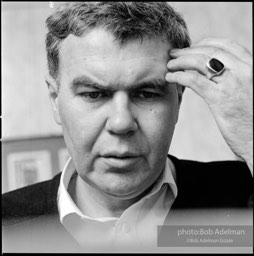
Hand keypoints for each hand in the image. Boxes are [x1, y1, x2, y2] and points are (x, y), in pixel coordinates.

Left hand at [166, 38, 252, 173]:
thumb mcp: (250, 90)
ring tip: (169, 65)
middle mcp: (245, 71)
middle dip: (188, 50)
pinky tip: (170, 77)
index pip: (227, 45)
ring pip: (201, 62)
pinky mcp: (220, 99)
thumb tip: (215, 72)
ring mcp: (233, 84)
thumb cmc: (253, 119)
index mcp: (253, 67)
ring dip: (181, 61)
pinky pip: (194, 81)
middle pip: (210, 51)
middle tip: (174, 54)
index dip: (205, 43)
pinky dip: (179, 76)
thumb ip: (237, 78)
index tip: (191, 48)